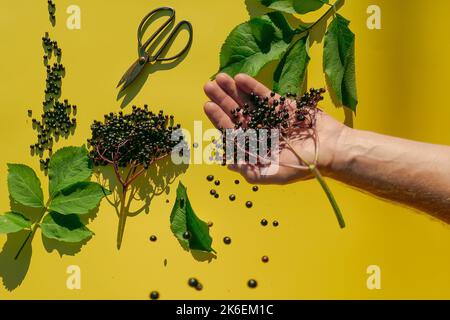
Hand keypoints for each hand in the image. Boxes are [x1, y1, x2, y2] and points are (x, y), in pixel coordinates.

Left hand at [203, 73, 347, 183]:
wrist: (332, 150)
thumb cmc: (303, 166)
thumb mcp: (274, 174)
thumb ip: (250, 170)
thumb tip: (227, 164)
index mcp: (255, 147)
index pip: (232, 131)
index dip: (220, 119)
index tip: (208, 106)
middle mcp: (260, 132)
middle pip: (237, 114)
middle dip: (222, 100)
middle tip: (208, 86)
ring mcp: (271, 117)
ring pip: (248, 102)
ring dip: (234, 90)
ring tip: (220, 77)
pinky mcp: (283, 106)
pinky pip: (265, 95)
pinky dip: (253, 87)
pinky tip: (240, 78)